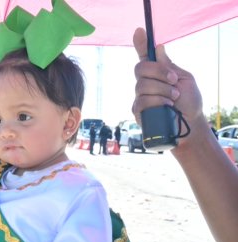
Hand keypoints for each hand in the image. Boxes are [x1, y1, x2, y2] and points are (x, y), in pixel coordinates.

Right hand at [132, 28, 204, 145]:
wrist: (189, 125)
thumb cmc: (188, 102)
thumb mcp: (184, 80)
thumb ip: (169, 66)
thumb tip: (158, 48)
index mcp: (157, 72)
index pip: (145, 56)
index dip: (140, 43)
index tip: (140, 31)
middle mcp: (146, 82)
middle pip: (140, 68)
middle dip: (159, 72)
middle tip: (174, 81)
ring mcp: (140, 96)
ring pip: (142, 85)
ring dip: (162, 90)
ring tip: (174, 98)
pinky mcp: (138, 111)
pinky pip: (142, 101)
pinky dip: (157, 102)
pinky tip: (167, 106)